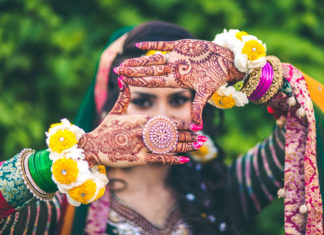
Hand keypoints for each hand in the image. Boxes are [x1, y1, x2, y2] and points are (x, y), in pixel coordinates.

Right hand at [78, 81, 199, 166]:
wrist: (92, 146)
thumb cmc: (105, 128)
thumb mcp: (115, 110)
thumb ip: (123, 95)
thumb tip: (122, 77)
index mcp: (139, 119)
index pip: (165, 121)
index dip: (181, 124)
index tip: (194, 125)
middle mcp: (143, 132)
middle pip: (171, 133)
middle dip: (188, 135)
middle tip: (202, 137)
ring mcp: (141, 146)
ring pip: (168, 146)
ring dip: (185, 146)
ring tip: (199, 146)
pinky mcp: (137, 159)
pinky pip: (158, 159)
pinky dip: (173, 159)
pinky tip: (185, 160)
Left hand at [114, 39, 244, 125]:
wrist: (226, 61)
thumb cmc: (217, 77)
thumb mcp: (206, 93)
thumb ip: (198, 107)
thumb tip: (199, 127)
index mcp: (176, 81)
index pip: (153, 82)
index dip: (139, 82)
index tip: (125, 82)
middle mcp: (173, 70)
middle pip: (149, 71)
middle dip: (133, 71)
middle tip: (117, 71)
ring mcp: (176, 58)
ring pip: (153, 59)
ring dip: (139, 60)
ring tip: (124, 61)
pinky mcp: (181, 46)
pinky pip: (164, 44)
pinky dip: (153, 44)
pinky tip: (139, 45)